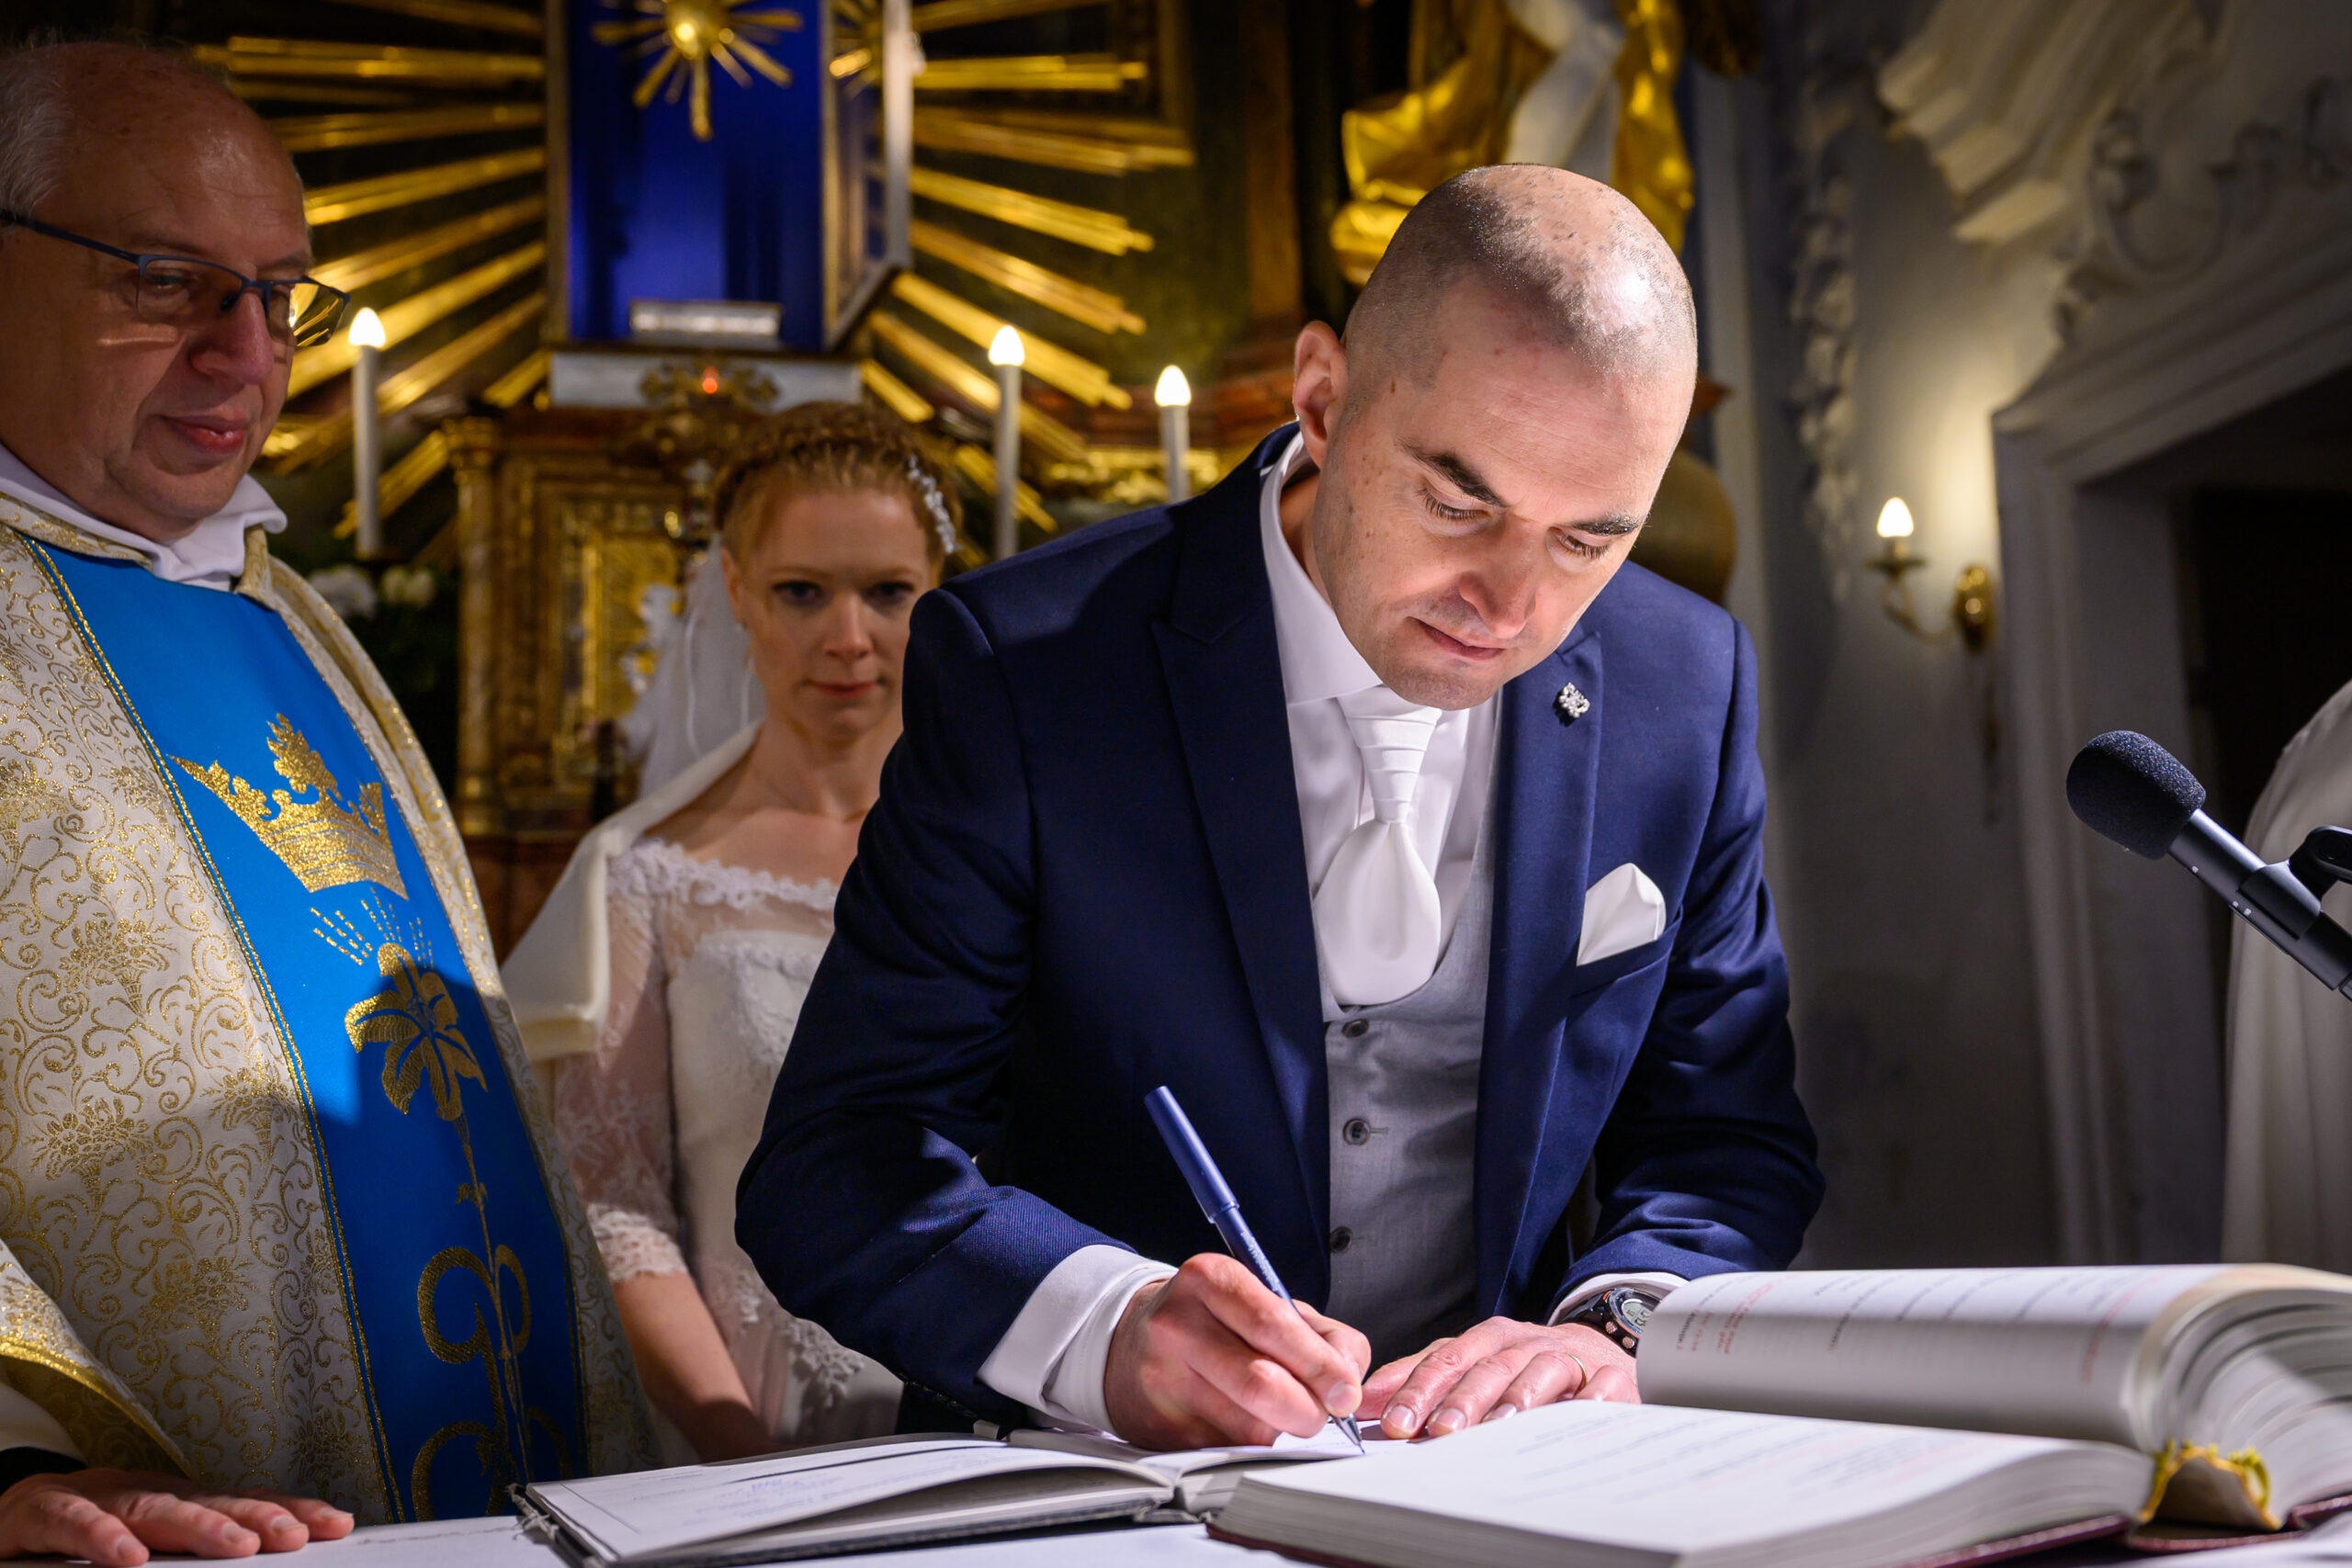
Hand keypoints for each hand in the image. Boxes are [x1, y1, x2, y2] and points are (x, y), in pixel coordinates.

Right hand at [0, 1469, 352, 1564]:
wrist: (3, 1517)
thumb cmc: (83, 1534)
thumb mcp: (147, 1541)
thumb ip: (194, 1549)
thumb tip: (260, 1554)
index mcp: (175, 1502)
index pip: (240, 1503)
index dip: (287, 1511)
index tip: (336, 1525)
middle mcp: (145, 1492)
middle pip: (210, 1501)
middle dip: (259, 1516)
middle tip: (298, 1536)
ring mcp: (96, 1498)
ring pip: (153, 1506)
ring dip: (199, 1527)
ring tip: (239, 1547)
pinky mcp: (43, 1513)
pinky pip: (74, 1523)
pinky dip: (101, 1538)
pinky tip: (129, 1558)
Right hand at [1103, 1254, 1369, 1450]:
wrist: (1133, 1343)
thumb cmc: (1218, 1322)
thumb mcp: (1269, 1304)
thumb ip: (1324, 1335)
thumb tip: (1349, 1385)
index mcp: (1209, 1279)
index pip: (1272, 1325)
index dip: (1319, 1365)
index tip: (1346, 1393)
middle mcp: (1177, 1325)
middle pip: (1261, 1385)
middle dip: (1308, 1410)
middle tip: (1320, 1413)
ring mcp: (1161, 1380)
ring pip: (1249, 1429)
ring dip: (1280, 1431)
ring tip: (1273, 1410)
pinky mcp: (1157, 1428)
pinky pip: (1228, 1452)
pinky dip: (1251, 1446)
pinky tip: (1239, 1421)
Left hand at [1365, 1318, 1636, 1438]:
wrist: (1596, 1348)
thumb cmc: (1522, 1364)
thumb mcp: (1470, 1361)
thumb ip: (1419, 1376)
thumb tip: (1366, 1400)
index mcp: (1487, 1338)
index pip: (1446, 1359)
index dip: (1419, 1389)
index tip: (1394, 1422)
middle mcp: (1524, 1343)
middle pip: (1489, 1367)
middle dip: (1461, 1399)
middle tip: (1437, 1431)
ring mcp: (1567, 1358)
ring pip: (1539, 1372)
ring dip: (1517, 1399)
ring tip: (1496, 1428)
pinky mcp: (1608, 1378)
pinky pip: (1602, 1386)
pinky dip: (1592, 1398)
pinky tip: (1577, 1414)